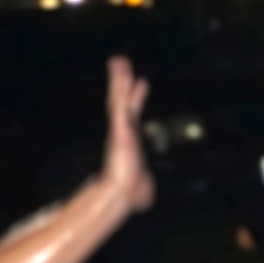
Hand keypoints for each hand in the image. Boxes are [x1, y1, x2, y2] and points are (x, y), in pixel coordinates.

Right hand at [99, 56, 154, 213]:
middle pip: (122, 101)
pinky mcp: (121, 128)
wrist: (120, 197)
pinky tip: (121, 73)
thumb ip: (143, 190)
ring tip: (119, 60)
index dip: (137, 98)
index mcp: (129, 142)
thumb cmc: (130, 196)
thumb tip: (144, 201)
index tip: (142, 83)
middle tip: (121, 63)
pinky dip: (121, 87)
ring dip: (119, 79)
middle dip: (123, 82)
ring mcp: (120, 129)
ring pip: (119, 98)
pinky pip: (121, 103)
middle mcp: (123, 132)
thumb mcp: (142, 191)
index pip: (132, 114)